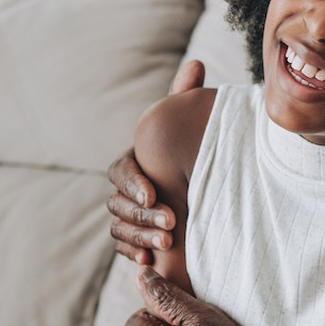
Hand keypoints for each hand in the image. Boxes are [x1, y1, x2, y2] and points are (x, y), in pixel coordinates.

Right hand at [106, 60, 205, 263]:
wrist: (205, 189)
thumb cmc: (192, 150)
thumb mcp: (191, 124)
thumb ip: (187, 98)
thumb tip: (195, 64)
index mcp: (133, 162)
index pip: (121, 172)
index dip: (134, 184)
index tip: (155, 194)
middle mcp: (125, 189)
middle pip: (118, 204)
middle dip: (142, 214)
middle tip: (171, 224)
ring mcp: (128, 215)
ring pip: (120, 227)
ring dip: (141, 236)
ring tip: (168, 243)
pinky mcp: (136, 238)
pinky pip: (125, 248)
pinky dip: (136, 254)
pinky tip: (151, 261)